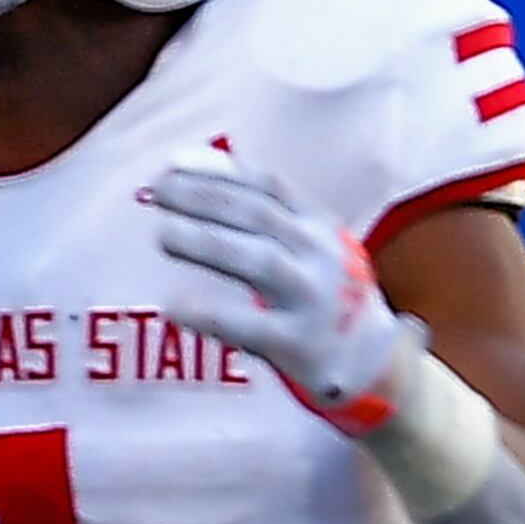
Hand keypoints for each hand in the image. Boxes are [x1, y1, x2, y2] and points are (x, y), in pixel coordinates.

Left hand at [147, 153, 413, 428]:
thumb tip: (180, 170)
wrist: (372, 360)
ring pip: (257, 260)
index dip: (217, 169)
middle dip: (201, 197)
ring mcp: (313, 298)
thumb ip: (256, 212)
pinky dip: (208, 313)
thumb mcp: (305, 242)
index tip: (170, 164)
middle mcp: (321, 254)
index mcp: (319, 223)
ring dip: (206, 242)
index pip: (268, 183)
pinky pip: (248, 325)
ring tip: (162, 234)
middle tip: (153, 193)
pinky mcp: (300, 344)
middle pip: (257, 213)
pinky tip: (173, 306)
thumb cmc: (318, 290)